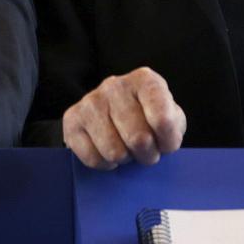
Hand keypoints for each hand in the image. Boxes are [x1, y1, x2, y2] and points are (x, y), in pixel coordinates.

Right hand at [62, 66, 186, 169]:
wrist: (114, 113)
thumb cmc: (148, 117)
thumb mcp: (170, 117)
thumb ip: (172, 127)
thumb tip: (162, 144)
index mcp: (144, 80)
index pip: (162, 119)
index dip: (168, 141)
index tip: (167, 145)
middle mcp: (115, 85)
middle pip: (138, 139)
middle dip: (147, 154)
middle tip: (146, 151)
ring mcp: (90, 101)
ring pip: (114, 151)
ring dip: (125, 158)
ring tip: (127, 149)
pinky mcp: (71, 119)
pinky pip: (92, 158)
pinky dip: (104, 163)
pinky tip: (108, 152)